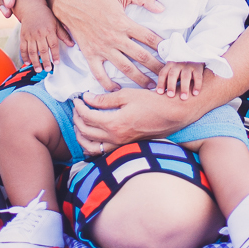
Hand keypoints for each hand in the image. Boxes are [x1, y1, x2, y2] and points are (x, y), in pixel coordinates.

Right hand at [19, 3, 60, 72]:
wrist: (32, 8)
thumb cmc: (46, 16)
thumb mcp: (56, 23)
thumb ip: (63, 34)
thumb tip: (72, 44)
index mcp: (49, 30)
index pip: (53, 45)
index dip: (55, 55)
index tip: (57, 63)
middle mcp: (39, 33)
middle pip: (43, 50)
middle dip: (45, 61)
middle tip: (48, 69)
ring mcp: (30, 35)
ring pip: (32, 51)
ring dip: (35, 62)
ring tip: (39, 69)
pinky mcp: (23, 36)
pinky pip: (23, 48)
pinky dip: (24, 56)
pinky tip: (28, 63)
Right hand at [45, 0, 163, 91]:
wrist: (70, 2)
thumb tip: (161, 8)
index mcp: (123, 22)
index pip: (148, 37)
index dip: (162, 46)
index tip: (171, 54)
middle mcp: (114, 38)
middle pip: (140, 56)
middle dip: (156, 67)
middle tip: (166, 76)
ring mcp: (102, 48)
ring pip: (124, 68)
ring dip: (139, 78)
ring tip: (150, 86)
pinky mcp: (90, 54)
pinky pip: (100, 74)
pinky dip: (108, 84)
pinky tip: (117, 90)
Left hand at [72, 87, 192, 153]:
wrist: (172, 115)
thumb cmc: (152, 102)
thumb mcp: (128, 95)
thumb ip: (105, 99)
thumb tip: (87, 98)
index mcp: (115, 123)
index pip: (87, 117)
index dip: (79, 106)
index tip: (77, 98)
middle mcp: (115, 138)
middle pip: (85, 132)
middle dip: (76, 118)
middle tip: (76, 107)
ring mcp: (120, 145)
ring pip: (90, 147)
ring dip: (80, 135)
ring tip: (79, 122)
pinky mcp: (124, 148)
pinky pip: (101, 152)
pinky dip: (91, 146)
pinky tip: (90, 137)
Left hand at [157, 61, 203, 99]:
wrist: (195, 57)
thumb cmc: (180, 71)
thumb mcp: (172, 72)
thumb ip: (166, 81)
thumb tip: (156, 94)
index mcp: (169, 65)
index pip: (163, 73)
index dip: (161, 83)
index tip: (159, 93)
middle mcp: (178, 64)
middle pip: (173, 74)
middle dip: (171, 85)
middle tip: (170, 96)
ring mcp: (188, 65)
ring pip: (185, 76)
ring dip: (184, 87)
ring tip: (183, 98)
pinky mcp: (198, 68)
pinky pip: (198, 76)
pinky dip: (197, 85)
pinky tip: (195, 93)